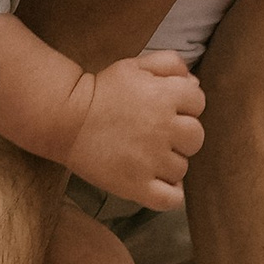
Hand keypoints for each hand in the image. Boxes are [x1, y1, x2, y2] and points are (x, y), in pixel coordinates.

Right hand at [64, 52, 204, 208]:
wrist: (65, 118)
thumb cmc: (102, 91)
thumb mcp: (134, 65)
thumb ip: (169, 64)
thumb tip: (195, 83)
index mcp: (166, 96)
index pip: (199, 103)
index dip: (185, 106)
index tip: (166, 110)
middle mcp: (163, 128)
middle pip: (196, 138)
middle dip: (181, 136)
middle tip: (157, 136)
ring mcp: (151, 160)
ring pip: (182, 169)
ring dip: (169, 164)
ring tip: (147, 157)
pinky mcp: (137, 186)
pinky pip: (171, 199)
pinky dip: (170, 195)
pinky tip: (158, 183)